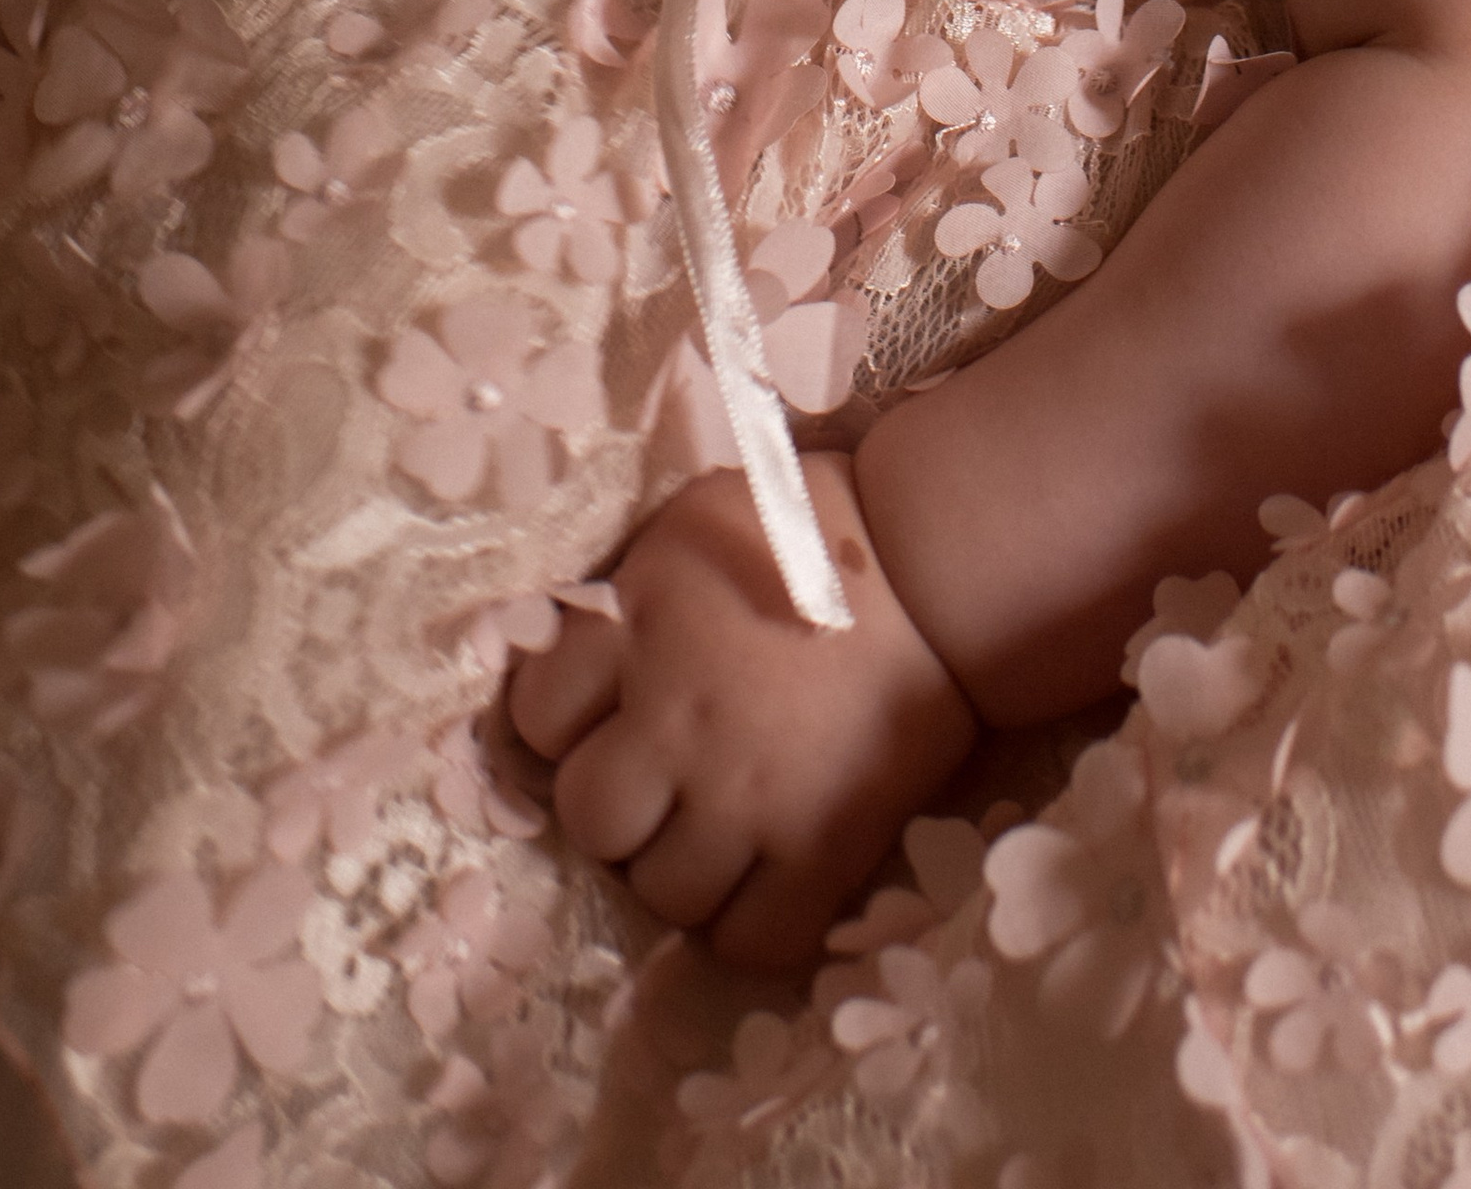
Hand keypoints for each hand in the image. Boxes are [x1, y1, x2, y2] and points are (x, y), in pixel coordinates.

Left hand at [507, 452, 975, 968]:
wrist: (936, 565)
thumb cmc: (810, 531)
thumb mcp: (687, 530)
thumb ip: (628, 599)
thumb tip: (580, 659)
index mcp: (640, 625)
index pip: (534, 717)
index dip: (562, 723)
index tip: (607, 713)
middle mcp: (680, 716)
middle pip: (590, 819)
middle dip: (617, 808)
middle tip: (662, 783)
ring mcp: (751, 791)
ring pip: (661, 894)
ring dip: (681, 870)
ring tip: (719, 831)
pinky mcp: (825, 844)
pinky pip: (754, 941)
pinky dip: (750, 927)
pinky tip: (766, 880)